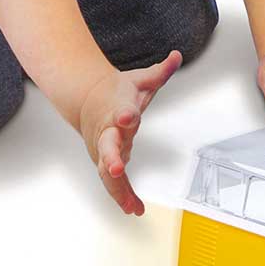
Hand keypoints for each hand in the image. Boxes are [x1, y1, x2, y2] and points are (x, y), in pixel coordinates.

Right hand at [78, 50, 181, 215]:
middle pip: (107, 146)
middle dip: (111, 156)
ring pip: (106, 170)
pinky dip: (122, 196)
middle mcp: (108, 131)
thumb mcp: (139, 79)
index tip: (128, 115)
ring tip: (129, 205)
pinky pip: (112, 182)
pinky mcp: (104, 161)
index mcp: (117, 109)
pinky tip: (134, 209)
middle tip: (116, 166)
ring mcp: (103, 149)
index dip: (125, 114)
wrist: (88, 99)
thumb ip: (160, 72)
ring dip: (116, 187)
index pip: (122, 112)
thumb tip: (176, 56)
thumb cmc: (115, 92)